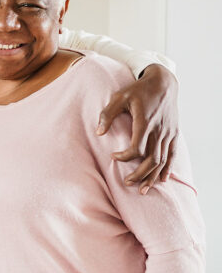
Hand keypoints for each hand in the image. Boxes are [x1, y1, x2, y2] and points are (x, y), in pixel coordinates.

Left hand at [97, 64, 178, 192]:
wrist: (163, 82)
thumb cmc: (138, 90)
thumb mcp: (119, 97)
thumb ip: (107, 114)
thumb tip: (98, 132)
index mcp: (145, 122)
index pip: (137, 147)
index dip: (125, 156)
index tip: (113, 157)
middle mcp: (159, 130)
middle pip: (152, 159)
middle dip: (139, 174)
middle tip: (126, 183)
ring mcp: (168, 133)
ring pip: (162, 161)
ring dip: (152, 176)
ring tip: (143, 189)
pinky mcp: (174, 134)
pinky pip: (172, 155)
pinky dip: (167, 168)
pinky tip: (161, 179)